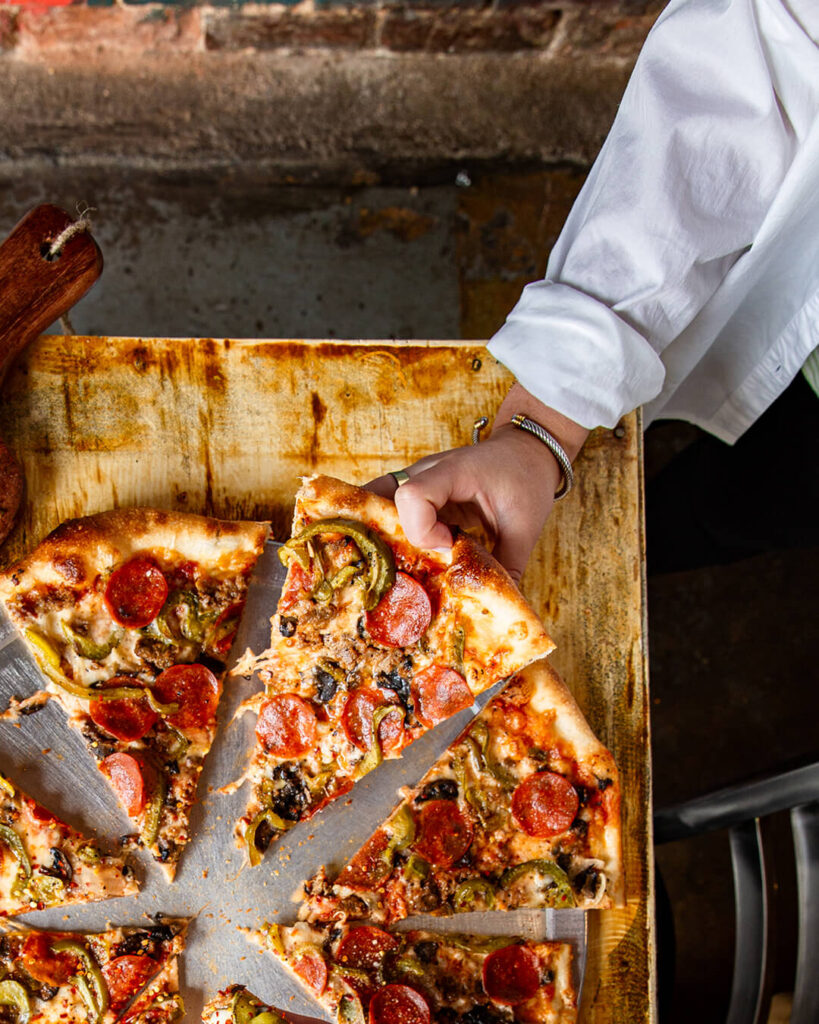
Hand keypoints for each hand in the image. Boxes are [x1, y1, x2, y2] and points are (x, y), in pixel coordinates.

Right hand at [368, 384, 588, 582]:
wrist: (527, 451)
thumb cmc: (527, 480)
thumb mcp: (524, 527)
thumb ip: (508, 566)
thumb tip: (497, 607)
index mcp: (454, 472)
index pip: (413, 496)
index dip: (423, 530)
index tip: (450, 546)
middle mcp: (426, 471)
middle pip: (382, 499)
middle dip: (388, 536)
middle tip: (408, 564)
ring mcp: (417, 478)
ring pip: (377, 501)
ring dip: (382, 532)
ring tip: (393, 561)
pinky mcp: (417, 490)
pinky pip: (388, 506)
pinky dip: (387, 528)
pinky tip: (394, 552)